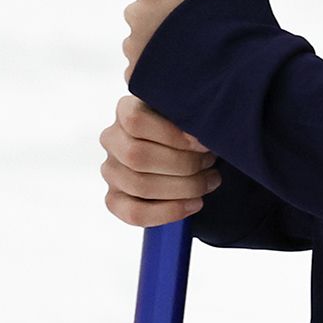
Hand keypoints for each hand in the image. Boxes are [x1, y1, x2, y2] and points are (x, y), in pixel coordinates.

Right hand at [99, 95, 218, 225]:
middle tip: (211, 163)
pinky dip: (169, 212)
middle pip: (138, 156)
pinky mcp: (115, 198)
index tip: (203, 142)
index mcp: (126, 109)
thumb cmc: (193, 126)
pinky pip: (134, 213)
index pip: (135, 120)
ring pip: (139, 185)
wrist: (192, 150)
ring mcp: (111, 170)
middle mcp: (112, 139)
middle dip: (183, 164)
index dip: (172, 134)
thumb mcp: (190, 110)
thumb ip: (190, 109)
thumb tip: (200, 122)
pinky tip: (195, 204)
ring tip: (210, 181)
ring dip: (183, 187)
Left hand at [122, 0, 255, 77]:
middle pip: (143, 7)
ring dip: (159, 41)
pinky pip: (142, 65)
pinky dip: (157, 67)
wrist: (240, 74)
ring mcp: (134, 45)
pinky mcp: (135, 74)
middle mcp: (138, 12)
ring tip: (194, 53)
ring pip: (142, 37)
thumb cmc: (243, 21)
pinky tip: (185, 72)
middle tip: (192, 24)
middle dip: (162, 13)